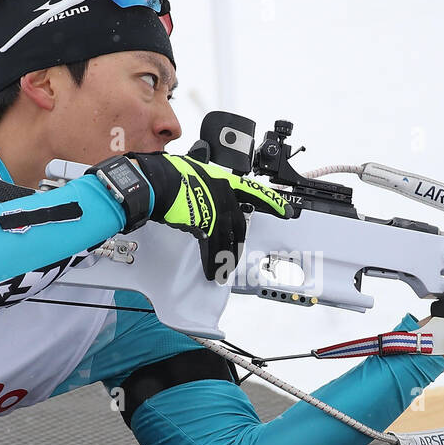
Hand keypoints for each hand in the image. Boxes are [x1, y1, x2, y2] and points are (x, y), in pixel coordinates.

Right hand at [131, 152, 290, 280]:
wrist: (156, 183)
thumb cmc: (170, 174)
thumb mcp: (195, 171)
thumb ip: (206, 185)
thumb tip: (204, 193)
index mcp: (225, 182)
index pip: (254, 193)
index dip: (272, 203)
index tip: (287, 211)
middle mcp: (225, 196)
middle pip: (239, 226)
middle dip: (237, 247)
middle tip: (234, 260)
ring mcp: (216, 211)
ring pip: (227, 241)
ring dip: (225, 259)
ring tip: (222, 273)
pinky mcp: (205, 225)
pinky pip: (212, 247)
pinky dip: (211, 261)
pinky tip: (211, 270)